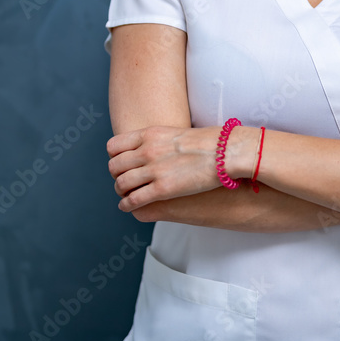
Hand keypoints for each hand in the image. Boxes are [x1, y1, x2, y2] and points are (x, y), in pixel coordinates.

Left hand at [107, 125, 221, 212]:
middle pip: (114, 166)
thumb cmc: (210, 141)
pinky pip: (133, 200)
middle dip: (116, 176)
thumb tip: (157, 148)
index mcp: (149, 134)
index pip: (114, 147)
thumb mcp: (176, 133)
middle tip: (123, 181)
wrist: (225, 151)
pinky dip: (127, 205)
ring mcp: (153, 170)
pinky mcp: (162, 189)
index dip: (115, 157)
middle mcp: (147, 151)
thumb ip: (160, 141)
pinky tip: (128, 207)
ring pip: (121, 184)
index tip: (122, 164)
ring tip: (126, 196)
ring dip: (121, 192)